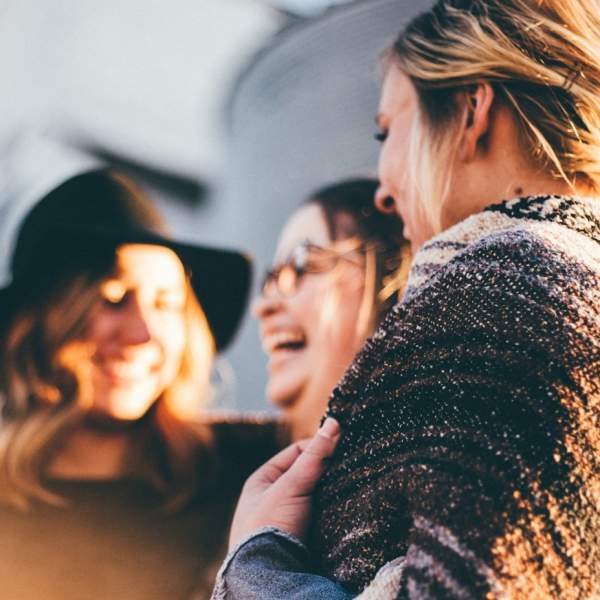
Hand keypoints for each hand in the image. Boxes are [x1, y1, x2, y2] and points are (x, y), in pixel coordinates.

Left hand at [228, 417, 340, 549]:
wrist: (268, 577)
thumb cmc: (270, 527)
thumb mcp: (291, 485)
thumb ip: (314, 456)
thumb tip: (334, 423)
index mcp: (262, 481)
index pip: (295, 453)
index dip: (317, 447)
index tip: (340, 446)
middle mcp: (273, 498)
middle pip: (308, 474)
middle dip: (327, 471)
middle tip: (351, 464)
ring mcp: (288, 519)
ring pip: (318, 496)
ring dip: (333, 492)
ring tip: (353, 484)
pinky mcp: (302, 538)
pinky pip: (323, 516)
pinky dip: (334, 511)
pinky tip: (348, 506)